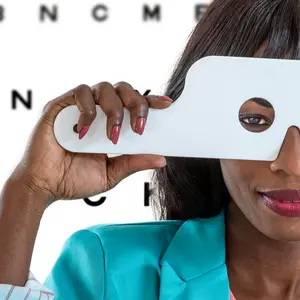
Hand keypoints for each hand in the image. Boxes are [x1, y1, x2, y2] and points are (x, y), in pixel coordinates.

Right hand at [14, 82, 172, 203]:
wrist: (45, 186)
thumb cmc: (75, 179)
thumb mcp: (112, 173)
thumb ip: (134, 162)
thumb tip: (161, 159)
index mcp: (110, 124)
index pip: (134, 105)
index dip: (151, 101)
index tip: (168, 104)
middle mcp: (98, 112)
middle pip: (124, 89)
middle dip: (136, 104)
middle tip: (139, 128)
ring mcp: (79, 107)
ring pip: (105, 88)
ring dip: (114, 109)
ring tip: (113, 136)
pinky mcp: (60, 106)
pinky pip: (80, 93)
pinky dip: (87, 111)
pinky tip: (84, 132)